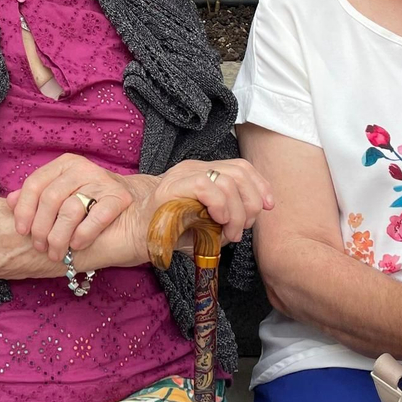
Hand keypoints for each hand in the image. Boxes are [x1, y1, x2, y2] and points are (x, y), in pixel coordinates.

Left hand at [6, 154, 139, 259]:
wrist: (134, 207)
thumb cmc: (90, 203)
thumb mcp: (61, 194)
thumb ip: (36, 197)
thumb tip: (8, 201)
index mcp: (64, 165)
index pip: (35, 184)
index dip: (24, 210)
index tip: (21, 231)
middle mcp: (82, 168)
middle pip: (50, 198)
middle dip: (41, 228)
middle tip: (40, 247)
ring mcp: (102, 181)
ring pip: (70, 209)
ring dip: (59, 237)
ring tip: (56, 253)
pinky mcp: (120, 197)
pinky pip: (96, 217)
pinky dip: (83, 234)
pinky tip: (76, 245)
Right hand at [135, 158, 272, 246]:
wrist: (134, 235)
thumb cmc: (169, 232)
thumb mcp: (205, 224)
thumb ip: (226, 217)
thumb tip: (248, 220)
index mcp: (203, 173)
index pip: (241, 167)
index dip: (260, 185)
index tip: (268, 207)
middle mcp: (194, 168)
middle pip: (240, 172)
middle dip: (251, 203)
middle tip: (242, 229)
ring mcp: (182, 175)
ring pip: (228, 180)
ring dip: (237, 212)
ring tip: (230, 233)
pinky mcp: (172, 186)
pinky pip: (206, 186)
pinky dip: (220, 205)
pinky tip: (217, 221)